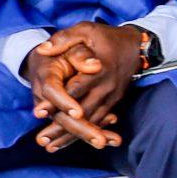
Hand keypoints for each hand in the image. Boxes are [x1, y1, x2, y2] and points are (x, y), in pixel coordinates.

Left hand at [23, 21, 144, 149]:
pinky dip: (85, 134)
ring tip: (50, 147)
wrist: (137, 46)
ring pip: (91, 121)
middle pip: (83, 111)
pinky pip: (99, 121)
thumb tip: (42, 49)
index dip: (58, 101)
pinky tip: (69, 143)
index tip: (40, 112)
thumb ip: (64, 40)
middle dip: (62, 127)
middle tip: (42, 140)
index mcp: (99, 69)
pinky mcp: (114, 102)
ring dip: (72, 136)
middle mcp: (107, 87)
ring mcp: (112, 97)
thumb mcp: (86, 30)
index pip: (75, 89)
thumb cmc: (107, 37)